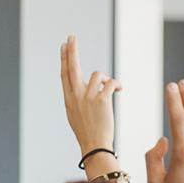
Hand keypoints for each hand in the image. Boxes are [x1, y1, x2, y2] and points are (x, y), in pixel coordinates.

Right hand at [60, 35, 120, 154]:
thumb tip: (84, 86)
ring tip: (112, 89)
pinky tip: (119, 90)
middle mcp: (75, 95)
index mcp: (68, 98)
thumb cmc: (88, 132)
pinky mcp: (101, 100)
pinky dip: (117, 84)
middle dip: (72, 51)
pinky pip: (111, 82)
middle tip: (71, 37)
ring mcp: (87, 97)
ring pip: (98, 74)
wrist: (94, 145)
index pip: (65, 74)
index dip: (64, 59)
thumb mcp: (76, 114)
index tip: (64, 46)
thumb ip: (78, 98)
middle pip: (72, 67)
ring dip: (107, 79)